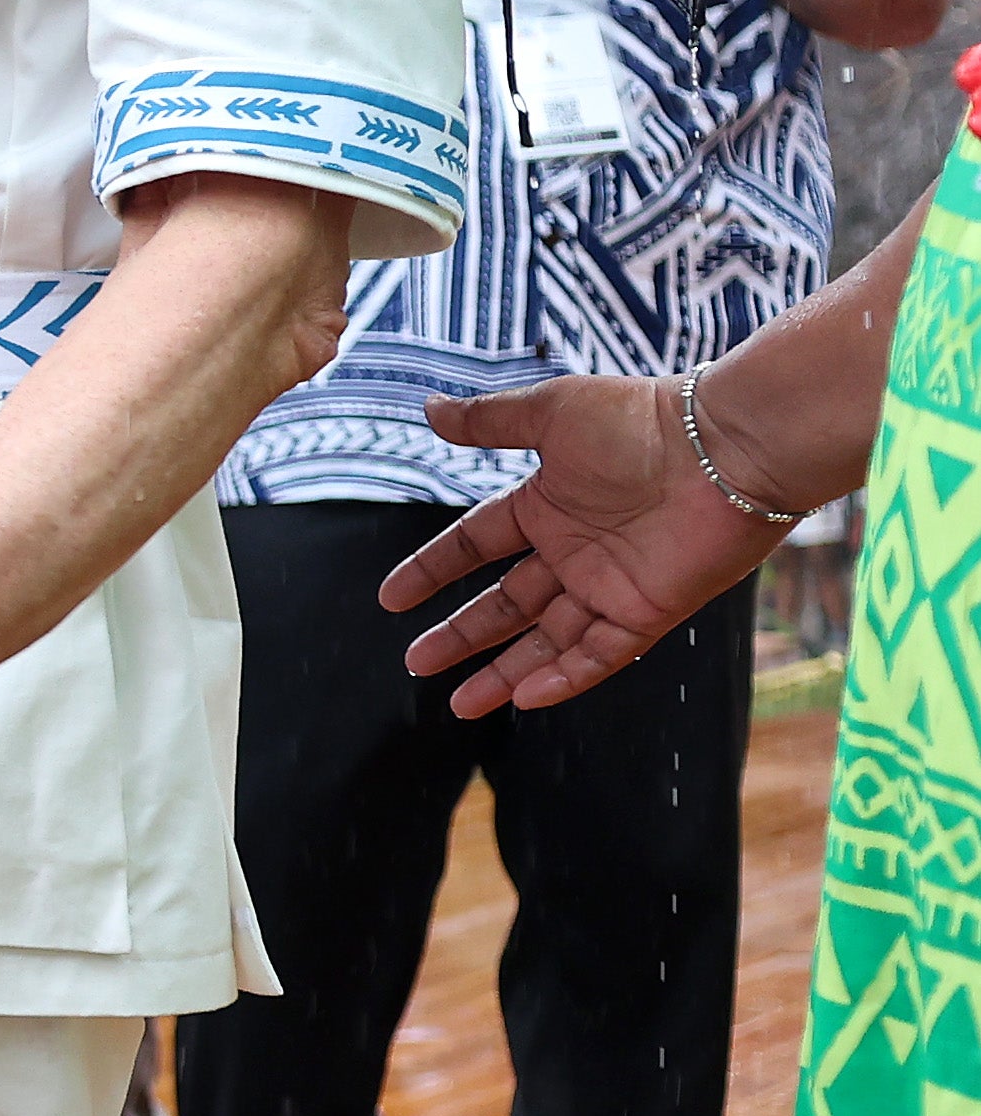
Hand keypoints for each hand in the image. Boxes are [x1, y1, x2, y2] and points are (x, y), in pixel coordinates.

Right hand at [384, 377, 798, 713]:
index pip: (475, 545)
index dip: (433, 571)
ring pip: (546, 641)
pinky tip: (525, 698)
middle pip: (505, 605)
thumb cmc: (640, 419)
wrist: (725, 448)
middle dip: (460, 634)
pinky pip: (600, 655)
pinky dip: (565, 678)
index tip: (391, 600)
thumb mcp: (551, 412)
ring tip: (460, 704)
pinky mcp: (647, 612)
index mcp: (546, 506)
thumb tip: (428, 411)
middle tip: (416, 663)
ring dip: (503, 672)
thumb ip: (489, 421)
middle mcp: (573, 552)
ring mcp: (609, 586)